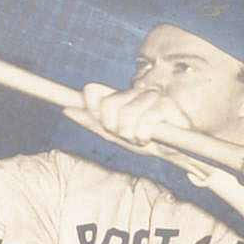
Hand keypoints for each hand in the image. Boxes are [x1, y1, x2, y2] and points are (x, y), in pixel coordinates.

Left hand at [63, 84, 215, 183]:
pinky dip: (144, 135)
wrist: (177, 151)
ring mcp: (152, 96)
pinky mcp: (167, 105)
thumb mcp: (115, 135)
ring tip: (141, 138)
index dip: (92, 110)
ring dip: (132, 135)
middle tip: (127, 136)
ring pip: (126, 114)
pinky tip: (150, 138)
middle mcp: (135, 91)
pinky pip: (145, 120)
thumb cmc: (147, 141)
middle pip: (107, 104)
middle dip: (114, 128)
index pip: (92, 91)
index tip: (104, 126)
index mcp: (121, 96)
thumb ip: (92, 122)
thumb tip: (67, 110)